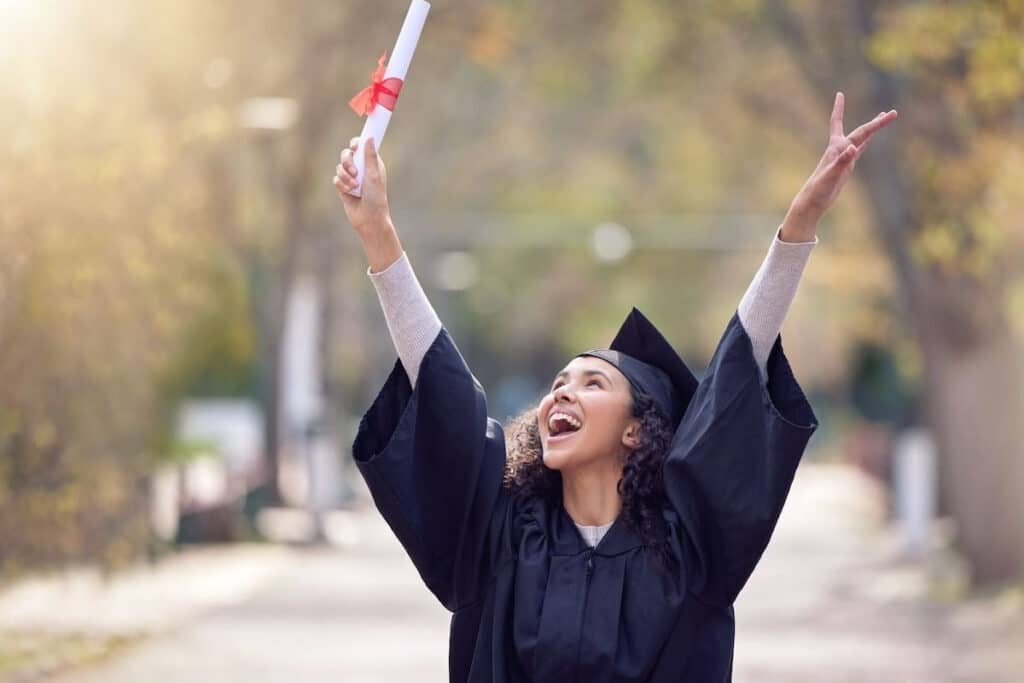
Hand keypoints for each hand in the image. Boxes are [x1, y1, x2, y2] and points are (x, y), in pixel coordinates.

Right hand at [334, 136, 391, 236]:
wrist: (369, 219)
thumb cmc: (376, 198)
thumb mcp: (374, 175)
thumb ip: (370, 157)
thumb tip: (370, 138)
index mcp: (371, 163)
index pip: (361, 146)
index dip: (356, 143)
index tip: (355, 147)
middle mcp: (361, 168)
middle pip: (347, 154)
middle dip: (348, 161)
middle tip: (354, 171)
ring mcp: (351, 178)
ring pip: (339, 167)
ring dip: (345, 176)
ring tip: (354, 186)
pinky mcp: (343, 187)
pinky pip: (336, 179)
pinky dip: (341, 185)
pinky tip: (349, 192)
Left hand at [783, 92, 896, 237]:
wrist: (812, 201)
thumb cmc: (819, 189)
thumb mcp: (831, 175)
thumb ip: (842, 162)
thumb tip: (853, 149)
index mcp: (835, 148)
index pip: (839, 123)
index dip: (839, 108)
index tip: (839, 94)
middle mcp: (839, 149)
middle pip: (861, 131)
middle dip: (877, 122)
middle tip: (893, 113)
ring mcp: (844, 157)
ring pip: (861, 138)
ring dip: (872, 128)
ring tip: (884, 117)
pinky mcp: (846, 166)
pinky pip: (859, 150)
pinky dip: (866, 142)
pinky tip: (870, 139)